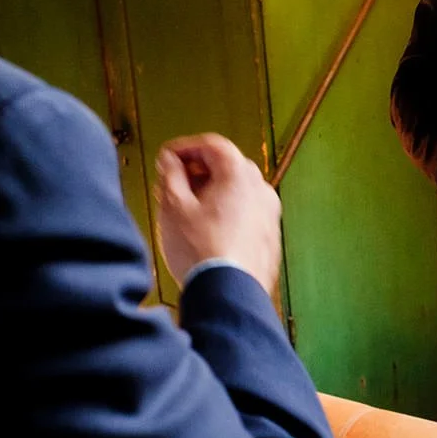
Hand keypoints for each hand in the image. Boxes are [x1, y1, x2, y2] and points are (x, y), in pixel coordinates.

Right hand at [153, 133, 280, 294]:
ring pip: (237, 192)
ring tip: (186, 211)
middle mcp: (261, 190)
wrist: (228, 293)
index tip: (168, 158)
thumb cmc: (201, 251)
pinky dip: (226, 213)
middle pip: (227, 166)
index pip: (212, 145)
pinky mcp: (269, 237)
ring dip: (212, 193)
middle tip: (173, 184)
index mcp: (239, 174)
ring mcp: (269, 214)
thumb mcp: (173, 206)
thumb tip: (170, 162)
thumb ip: (171, 175)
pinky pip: (245, 214)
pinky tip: (206, 231)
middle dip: (198, 170)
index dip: (185, 148)